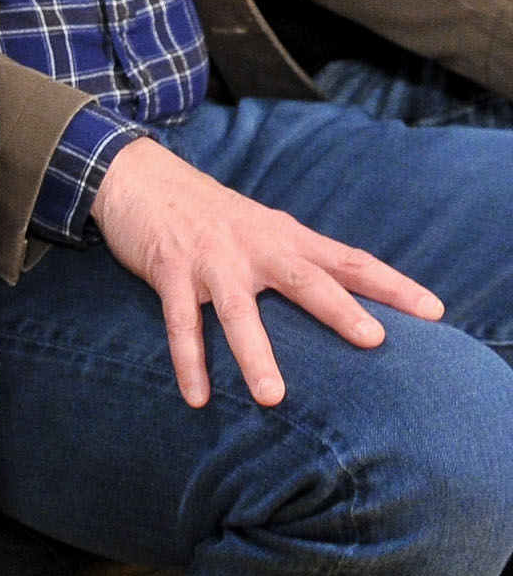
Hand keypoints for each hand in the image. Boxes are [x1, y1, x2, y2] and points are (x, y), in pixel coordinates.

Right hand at [90, 136, 439, 406]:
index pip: (349, 260)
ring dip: (255, 354)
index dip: (391, 285)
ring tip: (272, 397)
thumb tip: (342, 301)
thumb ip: (296, 260)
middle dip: (339, 311)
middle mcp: (255, 247)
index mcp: (285, 237)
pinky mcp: (170, 272)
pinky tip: (198, 397)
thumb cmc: (207, 213)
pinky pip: (181, 324)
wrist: (140, 178)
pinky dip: (189, 362)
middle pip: (305, 280)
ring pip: (239, 310)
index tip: (434, 311)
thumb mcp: (261, 227)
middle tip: (373, 340)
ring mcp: (211, 260)